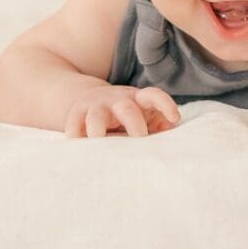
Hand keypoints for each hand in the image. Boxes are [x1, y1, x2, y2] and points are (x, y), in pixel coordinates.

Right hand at [63, 85, 180, 137]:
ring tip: (101, 146)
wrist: (87, 99)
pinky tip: (80, 152)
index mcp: (137, 100)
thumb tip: (171, 134)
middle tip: (139, 141)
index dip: (165, 104)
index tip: (175, 118)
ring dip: (99, 132)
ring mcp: (94, 107)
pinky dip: (75, 139)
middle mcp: (116, 101)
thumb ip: (158, 124)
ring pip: (96, 117)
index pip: (154, 95)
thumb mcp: (142, 114)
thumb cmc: (124, 115)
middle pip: (127, 109)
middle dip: (134, 125)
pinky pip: (73, 127)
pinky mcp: (75, 116)